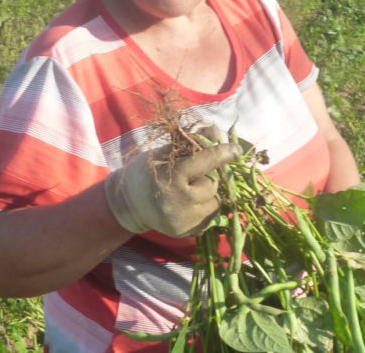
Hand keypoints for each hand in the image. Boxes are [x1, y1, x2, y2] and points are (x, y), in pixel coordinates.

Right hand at [104, 136, 239, 237]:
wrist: (127, 204)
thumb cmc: (146, 172)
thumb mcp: (164, 152)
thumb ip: (190, 143)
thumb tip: (216, 131)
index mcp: (171, 176)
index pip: (205, 162)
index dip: (223, 153)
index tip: (237, 150)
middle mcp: (178, 202)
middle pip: (212, 184)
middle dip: (207, 177)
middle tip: (191, 175)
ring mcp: (183, 221)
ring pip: (214, 201)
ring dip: (207, 193)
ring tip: (188, 190)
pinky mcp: (186, 232)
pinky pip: (210, 216)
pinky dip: (204, 207)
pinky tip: (188, 203)